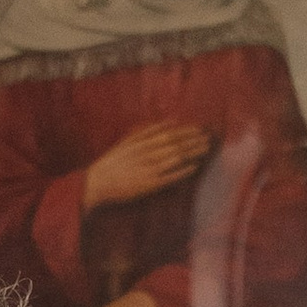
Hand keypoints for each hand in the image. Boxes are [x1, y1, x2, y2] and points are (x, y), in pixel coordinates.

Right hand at [83, 121, 209, 210]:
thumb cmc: (114, 162)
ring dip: (192, 153)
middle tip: (208, 137)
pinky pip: (170, 176)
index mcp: (141, 142)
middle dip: (193, 140)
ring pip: (175, 158)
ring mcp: (149, 169)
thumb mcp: (128, 141)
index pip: (169, 134)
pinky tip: (194, 167)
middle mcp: (146, 154)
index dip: (186, 132)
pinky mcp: (149, 184)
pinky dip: (183, 171)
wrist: (98, 182)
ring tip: (205, 148)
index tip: (199, 129)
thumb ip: (148, 131)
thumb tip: (170, 122)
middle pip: (175, 145)